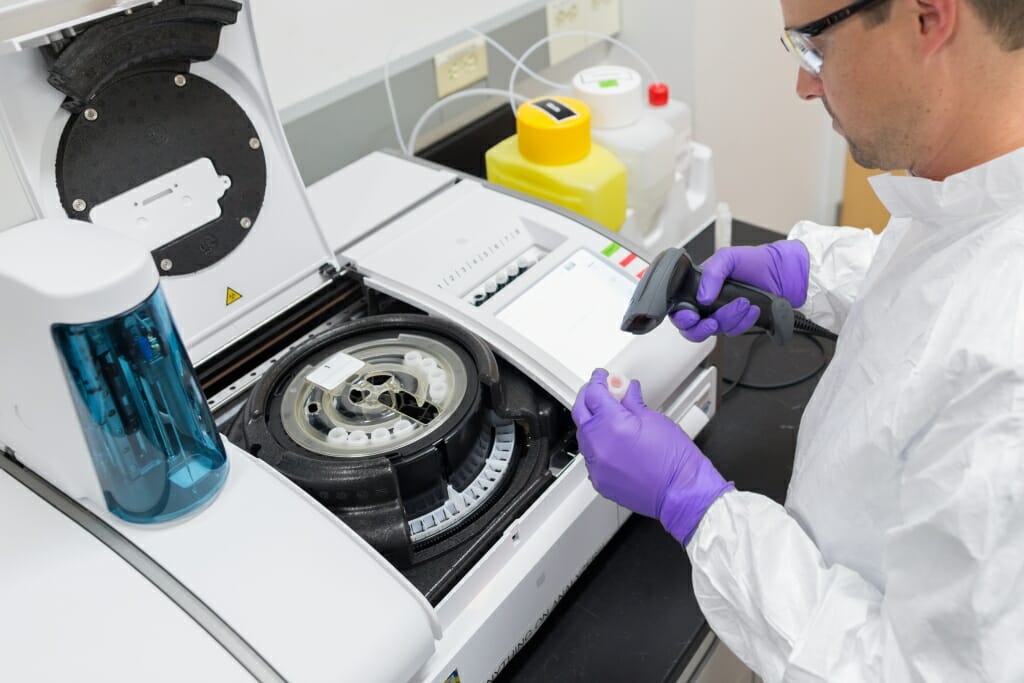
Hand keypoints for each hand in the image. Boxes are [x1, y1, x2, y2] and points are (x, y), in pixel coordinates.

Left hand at [571, 369, 733, 544]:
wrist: (682, 493)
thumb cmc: (675, 461)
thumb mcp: (655, 420)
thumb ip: (633, 403)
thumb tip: (626, 392)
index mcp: (613, 425)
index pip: (594, 394)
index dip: (597, 381)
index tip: (601, 377)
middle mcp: (599, 445)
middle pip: (581, 413)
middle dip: (588, 398)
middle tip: (599, 391)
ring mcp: (597, 465)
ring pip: (583, 436)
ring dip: (591, 422)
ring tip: (606, 415)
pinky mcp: (599, 480)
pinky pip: (590, 457)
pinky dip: (596, 445)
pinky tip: (608, 440)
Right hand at [672, 240, 809, 341]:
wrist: (784, 273)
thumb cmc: (756, 261)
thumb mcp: (728, 257)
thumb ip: (711, 273)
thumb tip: (702, 296)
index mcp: (699, 286)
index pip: (680, 309)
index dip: (682, 317)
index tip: (692, 317)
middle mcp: (708, 303)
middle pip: (693, 328)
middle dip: (702, 328)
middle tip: (713, 322)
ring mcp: (723, 314)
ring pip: (716, 331)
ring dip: (730, 319)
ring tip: (744, 303)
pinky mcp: (738, 323)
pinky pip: (734, 331)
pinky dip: (743, 322)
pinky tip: (752, 309)